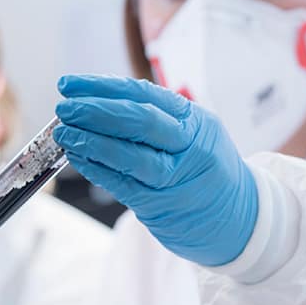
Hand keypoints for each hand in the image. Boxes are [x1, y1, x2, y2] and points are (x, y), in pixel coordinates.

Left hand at [53, 74, 258, 266]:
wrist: (240, 219)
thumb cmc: (206, 171)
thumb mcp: (194, 135)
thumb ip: (155, 120)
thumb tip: (95, 104)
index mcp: (195, 121)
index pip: (144, 95)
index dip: (102, 87)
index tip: (71, 85)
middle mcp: (190, 146)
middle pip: (140, 122)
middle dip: (95, 112)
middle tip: (64, 108)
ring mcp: (179, 178)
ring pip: (131, 156)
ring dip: (91, 142)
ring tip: (64, 134)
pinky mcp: (163, 206)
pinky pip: (124, 185)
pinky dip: (97, 169)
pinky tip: (77, 157)